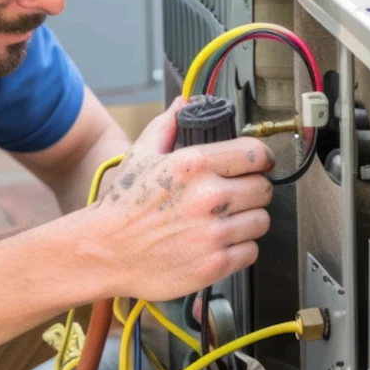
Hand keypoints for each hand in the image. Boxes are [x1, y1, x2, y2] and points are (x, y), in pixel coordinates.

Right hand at [83, 97, 274, 301]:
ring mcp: (213, 233)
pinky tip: (216, 243)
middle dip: (252, 190)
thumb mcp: (141, 156)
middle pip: (264, 189)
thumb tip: (183, 104)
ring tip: (221, 220)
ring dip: (246, 220)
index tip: (257, 165)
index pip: (256, 154)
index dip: (260, 159)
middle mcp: (208, 197)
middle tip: (233, 196)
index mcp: (193, 165)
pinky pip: (251, 251)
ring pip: (261, 221)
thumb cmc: (123, 206)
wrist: (105, 251)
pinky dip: (238, 249)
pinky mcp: (215, 264)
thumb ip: (167, 126)